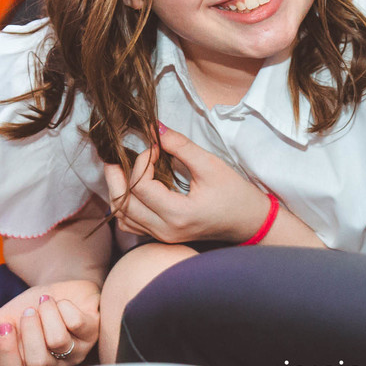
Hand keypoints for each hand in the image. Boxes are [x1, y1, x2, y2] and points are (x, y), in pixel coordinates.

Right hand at [0, 280, 99, 365]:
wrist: (59, 289)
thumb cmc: (32, 310)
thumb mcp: (6, 318)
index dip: (8, 355)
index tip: (5, 327)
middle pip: (38, 362)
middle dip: (29, 331)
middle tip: (28, 311)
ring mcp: (77, 352)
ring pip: (58, 341)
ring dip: (48, 314)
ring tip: (45, 302)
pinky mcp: (93, 333)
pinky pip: (76, 323)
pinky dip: (64, 307)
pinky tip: (62, 303)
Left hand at [104, 126, 270, 243]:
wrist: (249, 222)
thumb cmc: (235, 195)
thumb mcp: (211, 165)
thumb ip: (181, 145)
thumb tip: (154, 128)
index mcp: (178, 214)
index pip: (141, 186)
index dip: (142, 162)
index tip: (155, 148)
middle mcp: (165, 230)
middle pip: (123, 205)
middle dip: (116, 177)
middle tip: (116, 157)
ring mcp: (162, 237)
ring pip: (123, 218)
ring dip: (118, 192)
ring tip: (120, 171)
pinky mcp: (163, 236)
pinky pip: (132, 225)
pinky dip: (125, 206)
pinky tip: (131, 189)